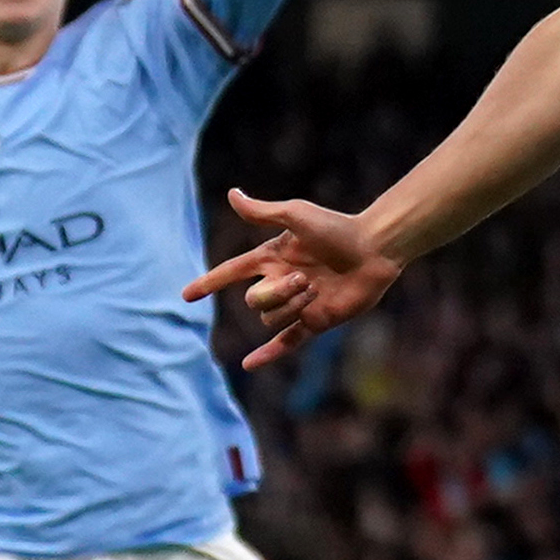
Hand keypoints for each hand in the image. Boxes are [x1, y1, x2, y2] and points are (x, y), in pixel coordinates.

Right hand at [185, 194, 402, 367]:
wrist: (373, 249)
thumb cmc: (336, 228)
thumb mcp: (296, 215)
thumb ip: (262, 212)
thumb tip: (232, 194)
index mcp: (271, 258)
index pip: (231, 272)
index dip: (209, 283)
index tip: (186, 295)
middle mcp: (280, 282)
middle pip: (254, 300)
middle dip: (275, 293)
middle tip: (304, 279)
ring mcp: (297, 304)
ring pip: (271, 319)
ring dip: (290, 305)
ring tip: (315, 290)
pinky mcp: (315, 321)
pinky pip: (286, 343)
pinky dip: (268, 354)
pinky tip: (248, 365)